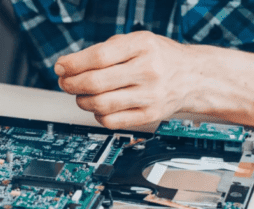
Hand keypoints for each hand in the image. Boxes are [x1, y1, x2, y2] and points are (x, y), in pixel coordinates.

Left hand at [55, 31, 199, 128]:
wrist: (193, 77)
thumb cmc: (157, 57)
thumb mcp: (135, 41)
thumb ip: (104, 50)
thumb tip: (67, 66)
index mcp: (143, 46)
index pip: (99, 57)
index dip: (73, 64)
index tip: (60, 67)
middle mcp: (149, 71)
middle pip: (96, 83)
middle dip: (71, 84)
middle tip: (64, 82)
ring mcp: (150, 96)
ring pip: (100, 104)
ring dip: (81, 100)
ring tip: (81, 95)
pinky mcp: (149, 116)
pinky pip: (111, 121)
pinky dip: (97, 115)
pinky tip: (98, 107)